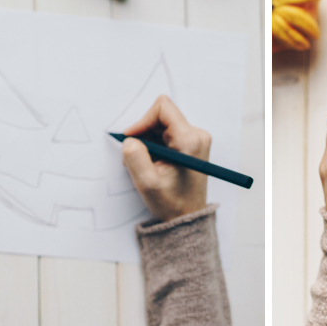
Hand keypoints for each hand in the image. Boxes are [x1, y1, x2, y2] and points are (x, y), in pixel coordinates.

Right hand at [122, 95, 210, 221]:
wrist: (188, 216)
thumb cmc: (172, 202)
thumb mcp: (147, 182)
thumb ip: (135, 157)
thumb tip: (129, 139)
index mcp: (190, 140)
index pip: (163, 108)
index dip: (142, 121)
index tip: (132, 139)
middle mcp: (197, 135)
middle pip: (161, 116)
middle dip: (144, 134)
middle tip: (137, 158)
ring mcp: (196, 139)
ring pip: (162, 126)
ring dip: (148, 142)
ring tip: (146, 164)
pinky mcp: (191, 144)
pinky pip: (167, 134)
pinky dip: (155, 146)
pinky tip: (153, 164)